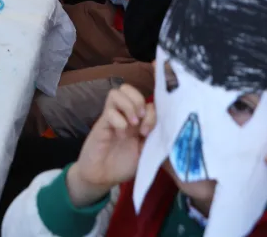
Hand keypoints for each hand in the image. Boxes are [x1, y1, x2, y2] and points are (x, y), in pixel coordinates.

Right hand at [67, 85, 155, 206]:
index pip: (145, 100)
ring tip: (132, 124)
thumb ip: (152, 139)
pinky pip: (109, 111)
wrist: (101, 177)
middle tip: (140, 120)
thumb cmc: (123, 165)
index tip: (149, 131)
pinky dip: (118, 121)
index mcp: (136, 121)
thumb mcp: (144, 153)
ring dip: (128, 106)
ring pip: (116, 93)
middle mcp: (123, 115)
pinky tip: (120, 134)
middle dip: (138, 100)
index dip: (151, 112)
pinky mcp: (101, 125)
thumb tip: (165, 127)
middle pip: (127, 88)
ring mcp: (111, 118)